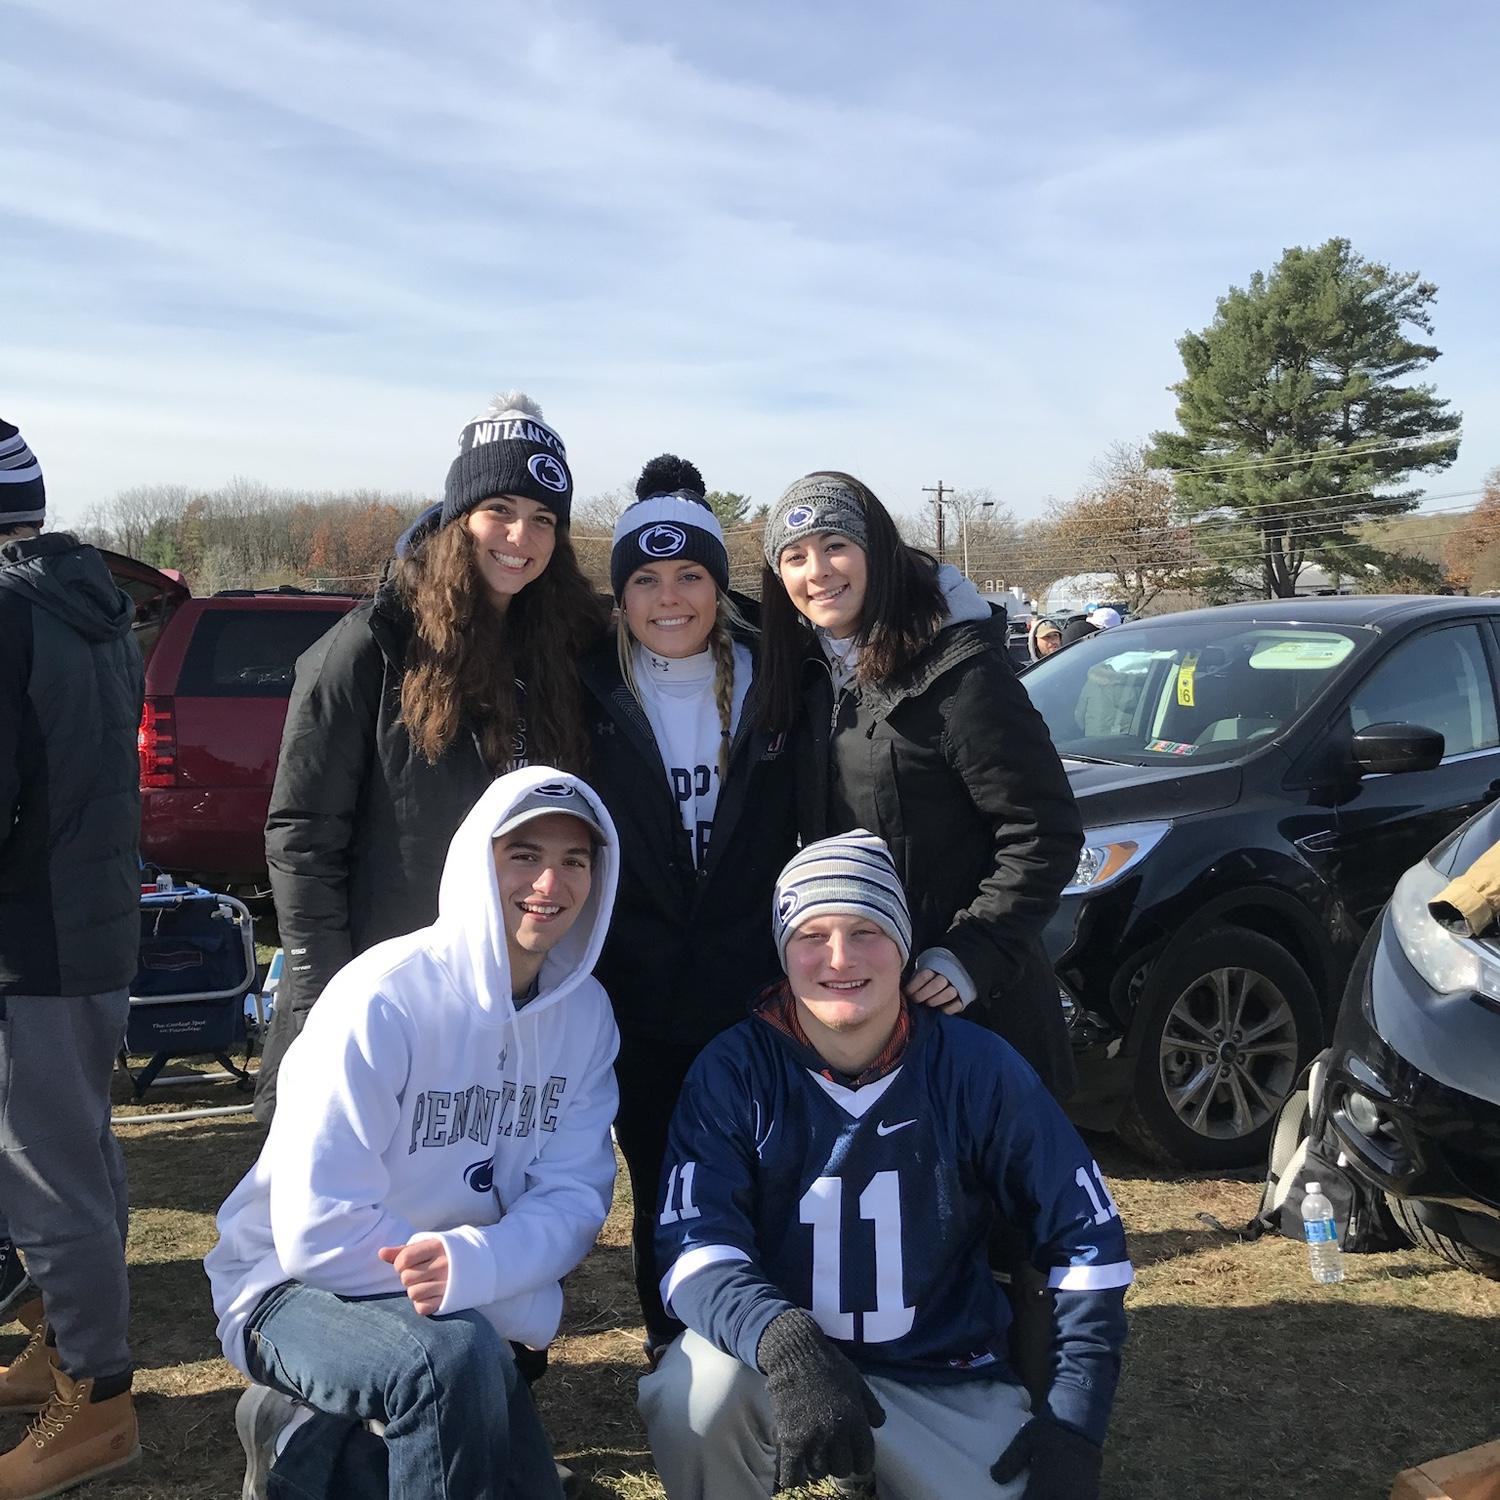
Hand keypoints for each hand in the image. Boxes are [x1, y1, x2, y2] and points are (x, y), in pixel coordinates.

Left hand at [377, 1239, 449, 1316]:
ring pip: (413, 1294)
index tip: (407, 1263)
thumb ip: (403, 1250)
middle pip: (406, 1278)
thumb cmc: (445, 1253)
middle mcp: (444, 1264)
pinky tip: (431, 1295)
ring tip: (426, 1283)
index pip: (404, 1259)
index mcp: (437, 1247)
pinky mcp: (449, 1299)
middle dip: (408, 1277)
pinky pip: (422, 1308)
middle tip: (420, 1273)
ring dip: (415, 1291)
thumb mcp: (427, 1245)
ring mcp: (447, 1283)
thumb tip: (381, 1253)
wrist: (478, 1263)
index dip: (400, 1263)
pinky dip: (422, 1304)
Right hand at [755, 1309, 884, 1490]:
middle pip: (841, 1468)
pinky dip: (794, 1477)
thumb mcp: (856, 1380)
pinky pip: (792, 1472)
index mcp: (855, 1418)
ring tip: (813, 1453)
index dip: (860, 1461)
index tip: (854, 1457)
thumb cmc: (828, 1364)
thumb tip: (879, 1425)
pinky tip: (795, 1472)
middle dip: (838, 1462)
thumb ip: (871, 1405)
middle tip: (831, 1451)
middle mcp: (836, 1432)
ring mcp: (812, 1438)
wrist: (795, 1353)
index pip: (865, 1459)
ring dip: (817, 1465)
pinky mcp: (790, 1439)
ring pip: (819, 1471)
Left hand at [903, 968, 963, 1014]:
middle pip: (937, 984)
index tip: (907, 992)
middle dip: (923, 994)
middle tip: (916, 1000)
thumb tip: (898, 983)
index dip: (914, 986)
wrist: (954, 972)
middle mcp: (949, 975)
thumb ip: (915, 976)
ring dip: (935, 1000)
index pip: (925, 975)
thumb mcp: (923, 970)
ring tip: (928, 1003)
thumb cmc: (932, 974)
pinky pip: (958, 1004)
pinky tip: (941, 1009)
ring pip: (949, 993)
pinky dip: (949, 1008)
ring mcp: (958, 985)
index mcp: (936, 966)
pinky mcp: (965, 997)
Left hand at [991, 1415, 1101, 1499]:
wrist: (1080, 1422)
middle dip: (1035, 1499)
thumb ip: (1009, 1462)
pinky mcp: (1090, 1494)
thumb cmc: (1050, 1431)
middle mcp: (1061, 1497)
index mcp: (1043, 1489)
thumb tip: (995, 1478)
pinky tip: (1058, 1491)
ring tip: (1042, 1490)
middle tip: (1028, 1491)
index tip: (1018, 1495)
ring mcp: (1078, 1498)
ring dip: (1051, 1499)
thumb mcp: (1024, 1441)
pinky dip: (1065, 1498)